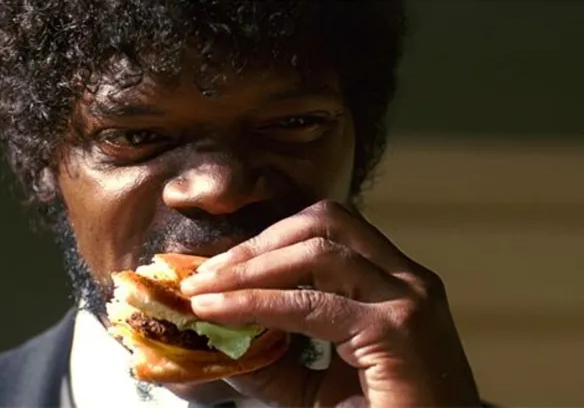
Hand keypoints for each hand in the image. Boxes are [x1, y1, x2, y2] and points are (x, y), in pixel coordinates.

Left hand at [180, 200, 479, 407]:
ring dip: (251, 266)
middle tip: (203, 274)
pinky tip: (221, 310)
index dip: (263, 244)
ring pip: (318, 249)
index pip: (322, 235)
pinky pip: (313, 303)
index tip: (212, 268)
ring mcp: (406, 298)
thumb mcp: (313, 386)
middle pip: (322, 223)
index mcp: (389, 281)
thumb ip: (269, 356)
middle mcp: (403, 278)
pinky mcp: (398, 329)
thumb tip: (212, 333)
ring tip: (205, 289)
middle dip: (255, 244)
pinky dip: (259, 302)